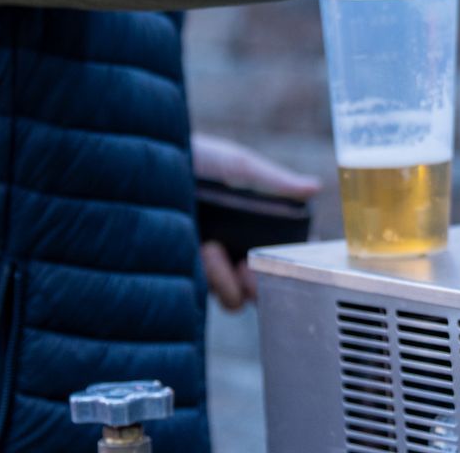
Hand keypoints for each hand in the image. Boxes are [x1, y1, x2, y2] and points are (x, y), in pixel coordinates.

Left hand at [192, 131, 319, 311]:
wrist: (145, 165)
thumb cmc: (195, 159)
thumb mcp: (238, 166)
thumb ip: (275, 181)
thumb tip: (315, 186)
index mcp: (254, 226)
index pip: (284, 257)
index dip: (290, 265)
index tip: (282, 258)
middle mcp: (235, 250)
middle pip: (261, 289)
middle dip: (258, 281)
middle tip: (246, 262)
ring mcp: (209, 267)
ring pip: (234, 299)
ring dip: (226, 279)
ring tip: (211, 247)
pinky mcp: (184, 275)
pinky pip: (206, 296)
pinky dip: (209, 278)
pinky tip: (199, 250)